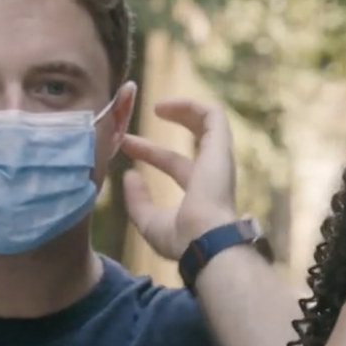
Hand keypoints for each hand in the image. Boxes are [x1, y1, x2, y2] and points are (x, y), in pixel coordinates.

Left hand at [122, 98, 238, 259]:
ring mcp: (218, 159)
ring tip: (158, 105)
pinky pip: (213, 114)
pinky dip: (191, 104)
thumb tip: (130, 175)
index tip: (124, 143)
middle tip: (143, 116)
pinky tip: (167, 106)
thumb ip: (137, 200)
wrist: (206, 240)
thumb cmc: (181, 238)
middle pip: (194, 141)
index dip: (149, 152)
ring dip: (184, 109)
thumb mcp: (149, 221)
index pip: (173, 164)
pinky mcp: (221, 146)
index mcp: (199, 193)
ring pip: (209, 123)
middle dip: (171, 123)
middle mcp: (211, 173)